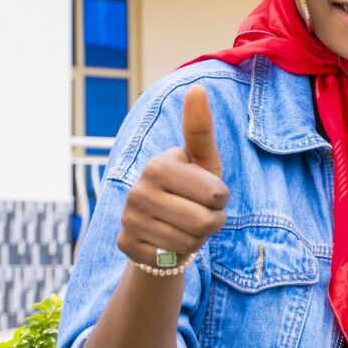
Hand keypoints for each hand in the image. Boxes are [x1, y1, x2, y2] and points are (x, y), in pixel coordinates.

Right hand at [117, 85, 229, 267]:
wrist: (163, 224)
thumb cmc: (192, 186)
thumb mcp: (203, 160)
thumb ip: (200, 128)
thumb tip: (197, 88)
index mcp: (159, 165)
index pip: (216, 195)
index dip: (221, 199)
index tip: (210, 192)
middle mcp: (138, 190)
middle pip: (205, 222)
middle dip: (213, 222)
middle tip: (201, 214)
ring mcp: (128, 219)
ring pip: (189, 244)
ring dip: (197, 240)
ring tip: (186, 226)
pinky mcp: (126, 245)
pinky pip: (171, 260)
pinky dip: (178, 255)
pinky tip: (169, 241)